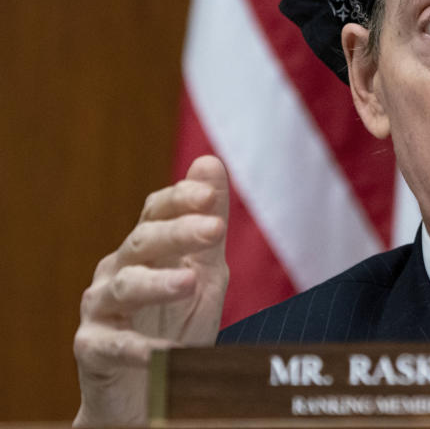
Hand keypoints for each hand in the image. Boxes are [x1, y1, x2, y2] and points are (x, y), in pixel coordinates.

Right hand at [73, 156, 229, 426]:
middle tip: (214, 230)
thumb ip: (208, 224)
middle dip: (178, 232)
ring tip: (190, 283)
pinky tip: (163, 351)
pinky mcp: (91, 349)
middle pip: (143, 242)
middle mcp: (118, 270)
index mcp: (145, 248)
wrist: (150, 391)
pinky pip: (111, 345)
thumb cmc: (177, 325)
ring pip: (125, 287)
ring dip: (158, 284)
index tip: (209, 193)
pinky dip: (137, 348)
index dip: (180, 198)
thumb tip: (210, 161)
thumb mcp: (204, 273)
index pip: (157, 211)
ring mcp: (101, 308)